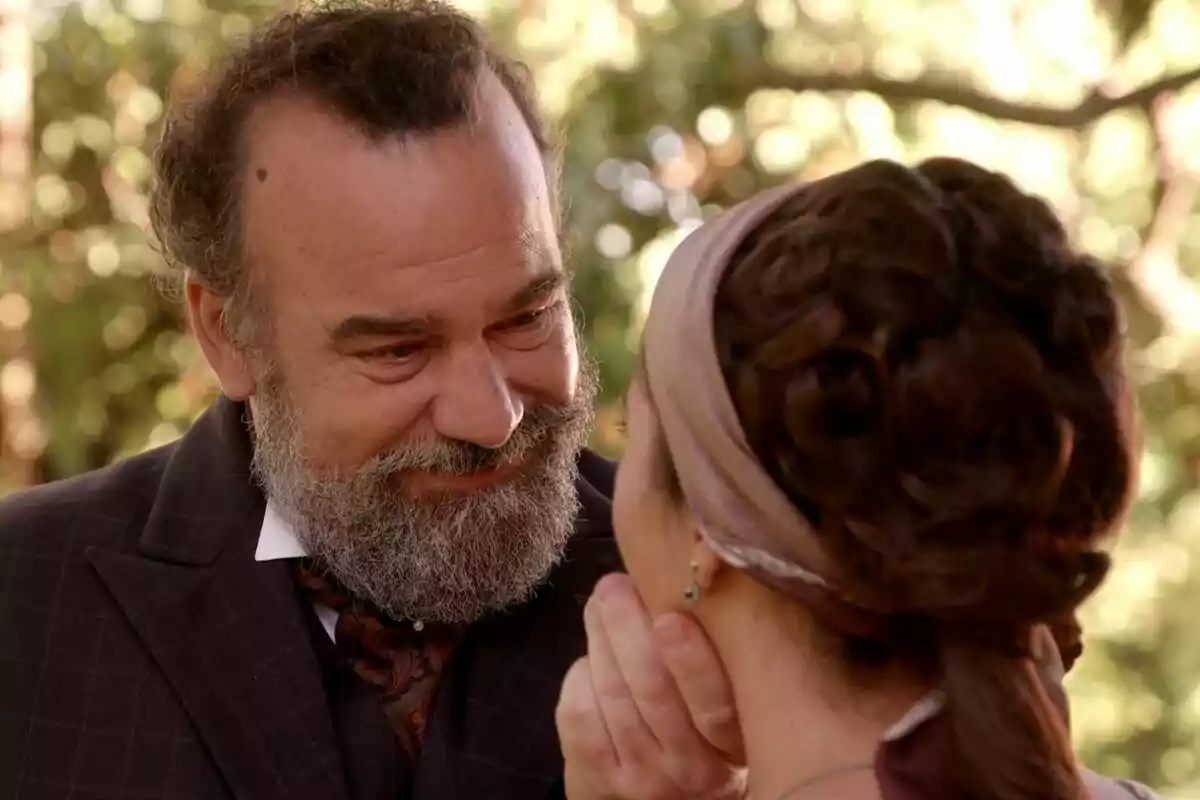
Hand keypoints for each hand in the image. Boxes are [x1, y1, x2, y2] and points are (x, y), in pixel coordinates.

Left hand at [556, 573, 745, 798]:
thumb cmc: (702, 731)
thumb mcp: (729, 705)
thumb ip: (717, 654)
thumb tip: (677, 578)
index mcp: (735, 742)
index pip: (715, 704)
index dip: (690, 661)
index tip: (669, 618)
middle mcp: (692, 767)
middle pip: (651, 687)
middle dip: (625, 626)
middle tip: (613, 586)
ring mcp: (643, 776)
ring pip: (611, 692)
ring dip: (600, 638)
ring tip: (601, 605)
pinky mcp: (599, 779)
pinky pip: (579, 712)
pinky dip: (580, 675)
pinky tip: (591, 660)